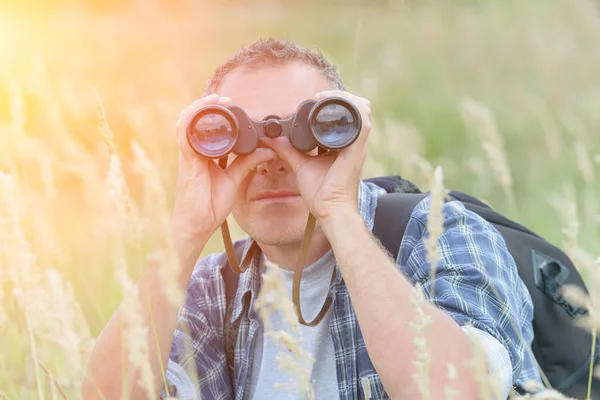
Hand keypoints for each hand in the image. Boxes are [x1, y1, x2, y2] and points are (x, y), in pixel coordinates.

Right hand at [171, 94, 276, 260]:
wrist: (196, 227)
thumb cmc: (209, 205)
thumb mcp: (233, 180)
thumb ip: (246, 163)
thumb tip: (267, 150)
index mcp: (205, 155)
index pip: (208, 127)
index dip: (217, 112)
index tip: (231, 103)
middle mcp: (194, 152)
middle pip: (195, 121)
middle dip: (207, 106)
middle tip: (225, 98)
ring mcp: (188, 157)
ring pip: (187, 124)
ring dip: (198, 109)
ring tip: (214, 100)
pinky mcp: (187, 164)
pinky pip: (184, 139)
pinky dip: (189, 123)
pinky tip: (197, 114)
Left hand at [262, 90, 371, 221]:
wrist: (332, 211)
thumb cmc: (322, 194)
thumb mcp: (301, 166)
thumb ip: (288, 150)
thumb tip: (270, 138)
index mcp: (344, 146)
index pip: (345, 117)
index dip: (333, 103)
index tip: (314, 100)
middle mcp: (353, 143)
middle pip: (357, 109)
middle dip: (340, 97)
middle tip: (318, 96)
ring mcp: (357, 146)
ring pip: (362, 110)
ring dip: (344, 98)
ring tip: (323, 97)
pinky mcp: (357, 150)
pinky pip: (362, 122)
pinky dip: (350, 108)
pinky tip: (328, 104)